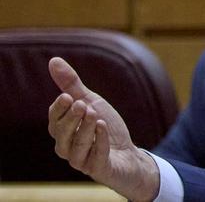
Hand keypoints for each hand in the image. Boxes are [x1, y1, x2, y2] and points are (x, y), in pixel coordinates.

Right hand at [47, 57, 160, 201]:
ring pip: (76, 146)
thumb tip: (53, 60)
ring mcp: (81, 160)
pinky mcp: (98, 169)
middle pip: (61, 134)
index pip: (53, 120)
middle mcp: (67, 147)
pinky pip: (96, 157)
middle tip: (82, 104)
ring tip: (94, 113)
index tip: (68, 96)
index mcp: (63, 130)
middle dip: (71, 118)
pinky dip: (100, 142)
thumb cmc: (104, 127)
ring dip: (85, 129)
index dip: (59, 109)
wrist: (127, 154)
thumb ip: (71, 85)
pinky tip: (104, 127)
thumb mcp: (91, 101)